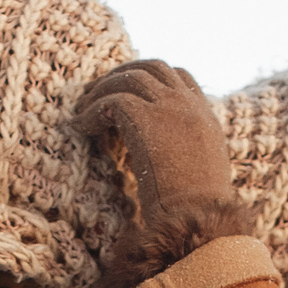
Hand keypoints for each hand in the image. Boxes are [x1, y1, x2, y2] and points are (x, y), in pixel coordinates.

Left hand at [72, 61, 241, 228]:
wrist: (199, 220)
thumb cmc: (197, 213)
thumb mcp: (202, 175)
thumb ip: (187, 154)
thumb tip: (165, 158)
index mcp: (206, 118)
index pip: (180, 78)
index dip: (152, 79)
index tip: (129, 92)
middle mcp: (189, 106)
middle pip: (153, 67)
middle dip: (123, 73)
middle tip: (99, 89)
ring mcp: (169, 108)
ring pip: (130, 78)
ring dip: (103, 89)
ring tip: (83, 108)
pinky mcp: (146, 118)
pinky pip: (112, 101)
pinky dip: (92, 111)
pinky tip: (81, 127)